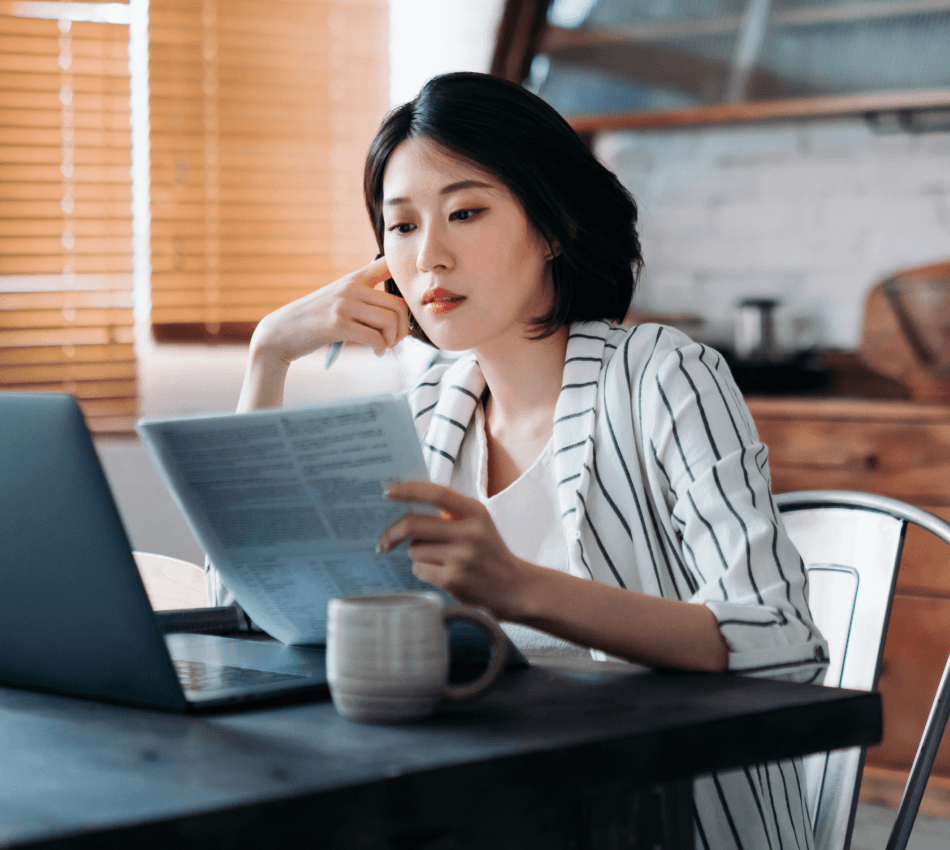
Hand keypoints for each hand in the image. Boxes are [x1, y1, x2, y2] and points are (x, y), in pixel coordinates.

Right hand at [251, 255, 408, 365]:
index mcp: (353, 279)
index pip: (388, 265)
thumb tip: (399, 311)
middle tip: (394, 340)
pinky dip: (381, 348)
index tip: (406, 303)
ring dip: (393, 340)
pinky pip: (375, 338)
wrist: (281, 333)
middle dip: (403, 328)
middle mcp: (350, 288)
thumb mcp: (337, 299)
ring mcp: (343, 305)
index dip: (405, 279)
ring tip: (384, 346)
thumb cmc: (314, 320)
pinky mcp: (338, 325)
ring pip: (390, 321)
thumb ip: (362, 298)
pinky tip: (376, 351)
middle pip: (399, 305)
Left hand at [377, 481, 534, 620]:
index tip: (387, 492)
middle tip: (383, 541)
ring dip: (417, 554)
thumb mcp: (477, 523)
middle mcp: (469, 532)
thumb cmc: (488, 551)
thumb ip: (448, 512)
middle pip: (413, 525)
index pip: (436, 493)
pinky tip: (443, 573)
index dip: (408, 490)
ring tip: (439, 559)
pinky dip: (424, 571)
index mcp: (475, 511)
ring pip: (414, 550)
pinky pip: (419, 570)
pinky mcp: (453, 580)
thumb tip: (403, 505)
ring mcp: (461, 557)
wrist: (514, 587)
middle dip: (391, 533)